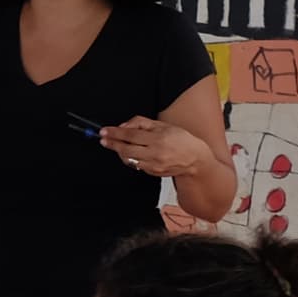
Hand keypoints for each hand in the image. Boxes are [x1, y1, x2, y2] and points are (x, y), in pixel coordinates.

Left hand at [98, 116, 213, 181]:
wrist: (194, 159)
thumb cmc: (180, 139)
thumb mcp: (162, 125)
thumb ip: (142, 123)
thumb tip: (124, 126)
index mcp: (158, 139)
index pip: (131, 135)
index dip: (115, 133)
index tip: (104, 131)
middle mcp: (155, 153)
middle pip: (126, 149)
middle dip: (112, 144)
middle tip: (103, 139)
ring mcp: (153, 165)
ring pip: (129, 159)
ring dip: (118, 152)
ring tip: (113, 144)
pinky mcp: (152, 173)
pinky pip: (136, 165)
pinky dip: (129, 158)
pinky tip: (127, 152)